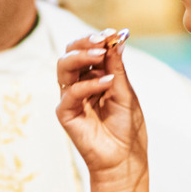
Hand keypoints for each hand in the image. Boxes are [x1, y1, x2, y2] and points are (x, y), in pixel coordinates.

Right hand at [56, 32, 146, 182]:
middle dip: (84, 43)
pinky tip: (106, 82)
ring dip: (81, 56)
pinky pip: (71, 93)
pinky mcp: (65, 113)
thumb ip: (117, 67)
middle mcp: (79, 85)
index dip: (96, 39)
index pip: (87, 51)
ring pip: (63, 67)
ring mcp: (70, 98)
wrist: (124, 159)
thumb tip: (116, 39)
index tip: (111, 33)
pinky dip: (88, 84)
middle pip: (70, 53)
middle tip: (101, 40)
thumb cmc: (127, 128)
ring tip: (100, 54)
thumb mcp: (126, 92)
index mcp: (94, 77)